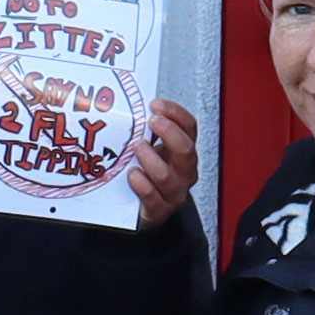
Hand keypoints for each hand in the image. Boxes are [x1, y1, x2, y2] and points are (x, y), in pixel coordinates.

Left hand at [124, 96, 206, 235]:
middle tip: (151, 122)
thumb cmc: (148, 173)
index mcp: (184, 150)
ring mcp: (174, 192)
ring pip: (168, 176)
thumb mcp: (151, 149)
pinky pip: (153, 198)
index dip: (175, 113)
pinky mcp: (159, 210)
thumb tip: (125, 107)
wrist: (147, 210)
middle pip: (186, 149)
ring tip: (137, 148)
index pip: (189, 127)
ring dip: (151, 159)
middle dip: (169, 132)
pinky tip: (132, 175)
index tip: (155, 104)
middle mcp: (185, 171)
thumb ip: (145, 132)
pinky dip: (142, 184)